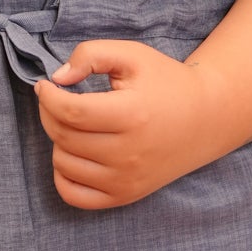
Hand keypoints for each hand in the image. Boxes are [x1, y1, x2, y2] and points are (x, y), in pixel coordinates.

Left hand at [34, 41, 228, 208]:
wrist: (206, 119)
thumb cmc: (165, 82)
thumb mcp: (132, 56)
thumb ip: (91, 55)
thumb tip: (57, 79)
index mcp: (132, 114)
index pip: (70, 111)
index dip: (47, 96)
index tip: (46, 85)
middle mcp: (129, 153)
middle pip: (63, 135)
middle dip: (50, 112)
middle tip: (59, 99)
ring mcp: (127, 179)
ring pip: (63, 163)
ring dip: (59, 140)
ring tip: (76, 124)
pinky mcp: (125, 195)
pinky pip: (73, 195)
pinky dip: (63, 174)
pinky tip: (74, 153)